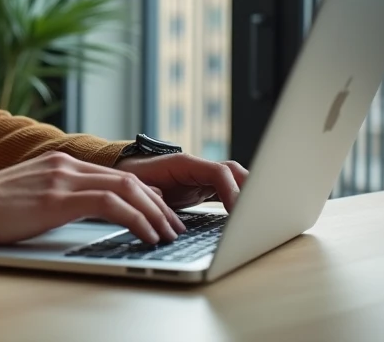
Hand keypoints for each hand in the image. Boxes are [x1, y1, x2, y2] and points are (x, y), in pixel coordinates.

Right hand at [0, 151, 186, 245]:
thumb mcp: (30, 197)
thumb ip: (58, 197)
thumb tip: (84, 213)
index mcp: (59, 163)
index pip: (115, 176)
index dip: (144, 196)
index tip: (161, 214)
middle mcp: (65, 164)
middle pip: (128, 180)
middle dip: (158, 205)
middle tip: (174, 227)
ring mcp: (62, 178)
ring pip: (126, 189)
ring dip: (154, 214)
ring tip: (168, 235)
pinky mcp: (58, 197)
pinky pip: (111, 205)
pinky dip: (136, 220)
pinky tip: (147, 235)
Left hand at [113, 153, 248, 211]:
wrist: (125, 172)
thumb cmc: (129, 177)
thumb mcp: (138, 184)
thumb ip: (151, 190)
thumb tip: (161, 197)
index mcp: (184, 163)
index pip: (219, 172)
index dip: (233, 191)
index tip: (240, 213)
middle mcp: (198, 168)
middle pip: (235, 173)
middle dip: (251, 191)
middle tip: (258, 216)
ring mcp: (203, 177)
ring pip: (236, 181)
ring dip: (248, 196)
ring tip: (258, 218)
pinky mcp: (204, 188)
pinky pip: (228, 192)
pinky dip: (239, 202)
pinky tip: (245, 219)